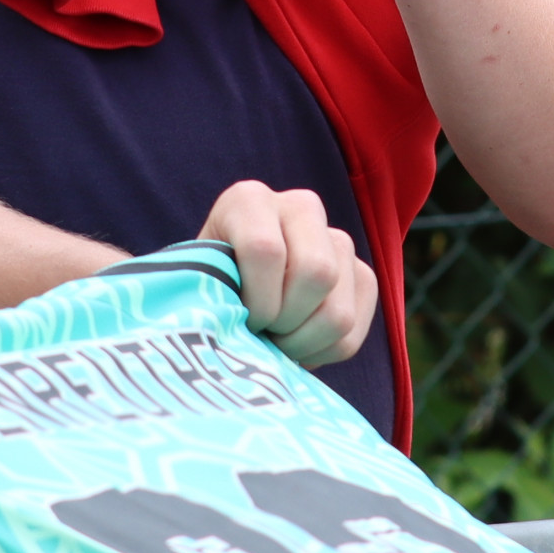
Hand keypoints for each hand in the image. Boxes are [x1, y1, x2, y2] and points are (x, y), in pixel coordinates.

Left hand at [201, 181, 377, 367]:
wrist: (229, 301)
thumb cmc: (205, 293)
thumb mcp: (194, 282)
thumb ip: (192, 287)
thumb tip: (203, 306)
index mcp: (249, 200)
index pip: (265, 249)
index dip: (254, 299)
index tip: (238, 317)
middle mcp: (300, 207)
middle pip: (316, 273)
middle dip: (284, 322)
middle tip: (260, 331)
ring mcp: (338, 241)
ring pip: (338, 312)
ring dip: (302, 343)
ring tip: (274, 340)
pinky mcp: (362, 277)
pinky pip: (354, 331)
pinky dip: (322, 352)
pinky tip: (297, 343)